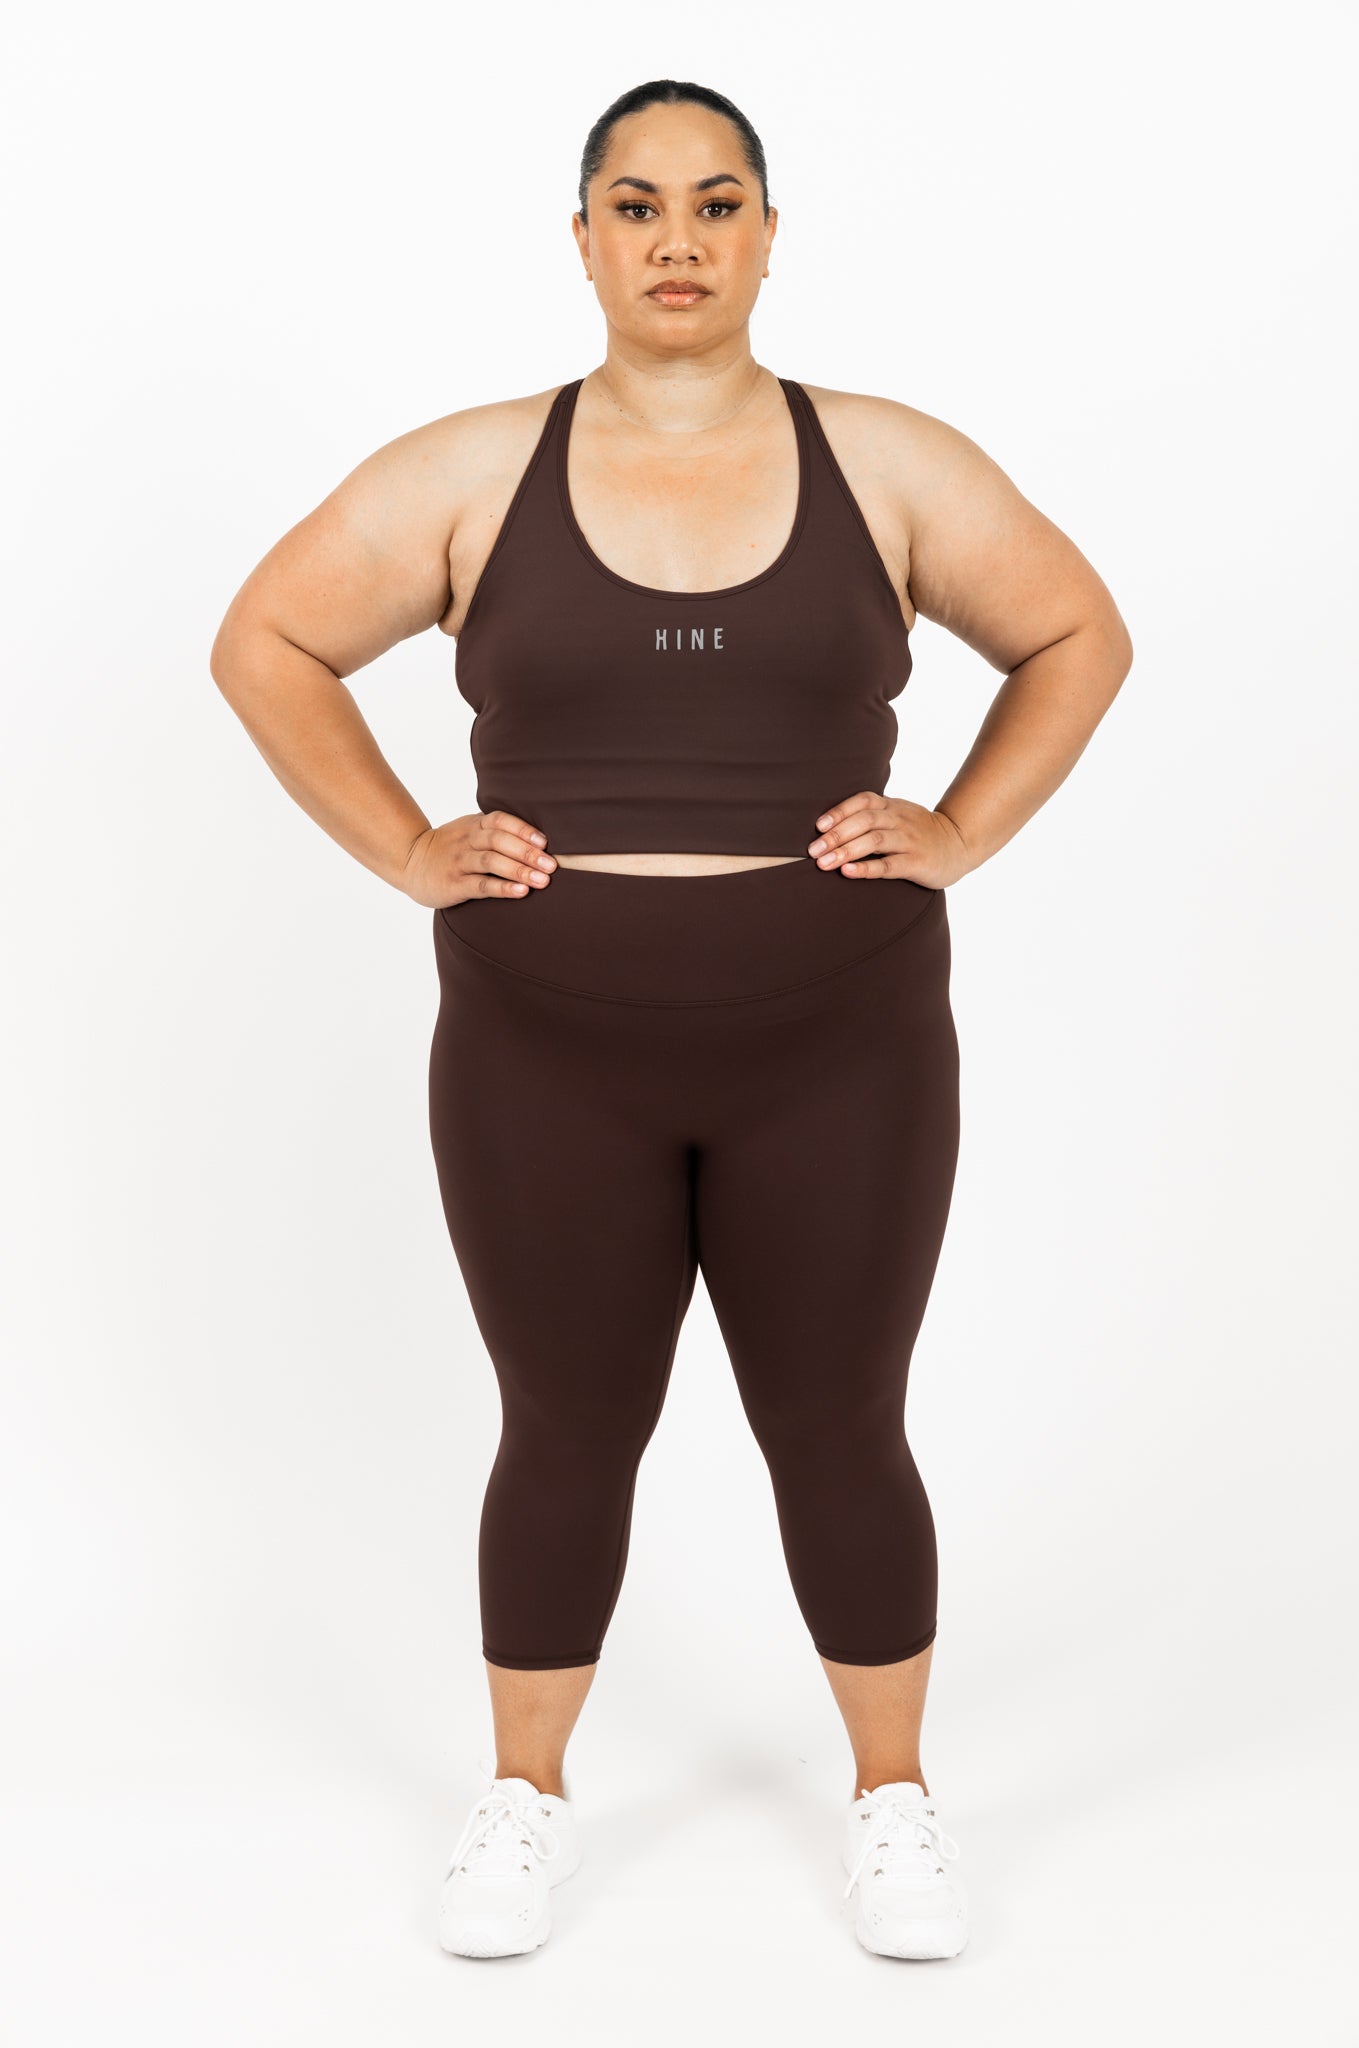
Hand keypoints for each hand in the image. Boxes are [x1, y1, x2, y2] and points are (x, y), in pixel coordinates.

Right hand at [403, 810, 556, 907]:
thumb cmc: (450, 848)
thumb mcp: (468, 831)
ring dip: (520, 870)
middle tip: (552, 865)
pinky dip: (502, 888)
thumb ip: (495, 831)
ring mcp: (459, 862)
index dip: (523, 830)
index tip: (545, 842)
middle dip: (528, 853)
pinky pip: (481, 885)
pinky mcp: (454, 884)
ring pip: (492, 862)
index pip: (501, 821)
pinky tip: (521, 892)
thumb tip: (539, 840)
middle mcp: (467, 840)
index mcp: (474, 825)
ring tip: (543, 881)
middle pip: (499, 841)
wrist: (410, 862)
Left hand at [807, 792, 970, 887]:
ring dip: (846, 851)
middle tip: (813, 850)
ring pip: (874, 841)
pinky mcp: (917, 863)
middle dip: (836, 835)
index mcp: (892, 806)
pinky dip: (866, 868)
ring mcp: (909, 841)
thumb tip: (830, 827)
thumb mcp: (898, 815)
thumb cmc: (919, 832)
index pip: (863, 801)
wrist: (960, 844)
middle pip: (865, 821)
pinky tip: (848, 872)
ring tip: (824, 863)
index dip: (839, 811)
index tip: (818, 826)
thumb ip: (872, 816)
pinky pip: (889, 865)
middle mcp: (900, 820)